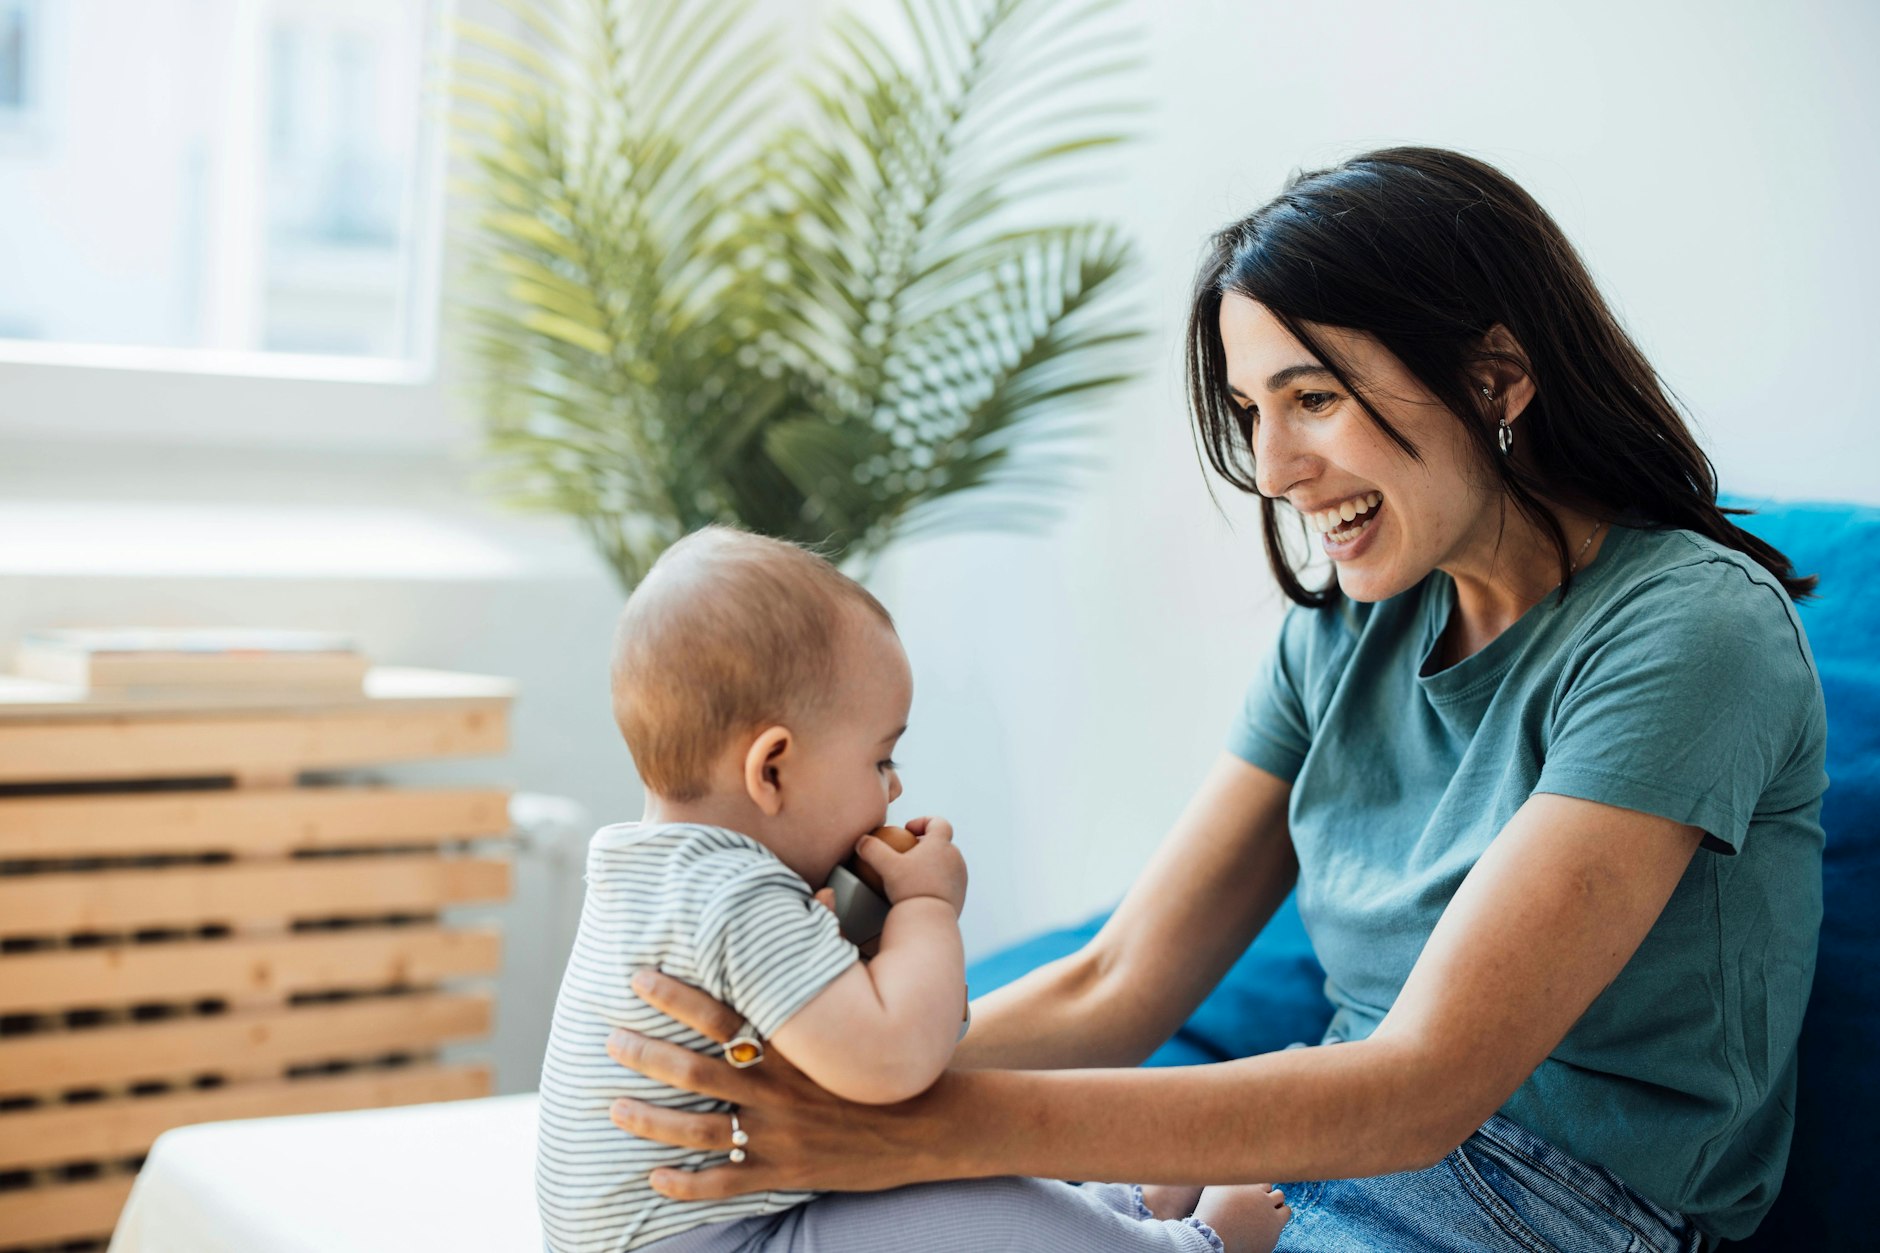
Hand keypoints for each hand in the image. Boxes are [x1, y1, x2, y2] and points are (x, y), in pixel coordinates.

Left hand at [609, 968, 943, 1197]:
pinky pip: (726, 1181)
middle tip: (610, 1040)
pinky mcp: (783, 1171)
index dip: (675, 995)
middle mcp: (776, 1090)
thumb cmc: (890, 1056)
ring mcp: (777, 1135)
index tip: (638, 975)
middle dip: (648, 1055)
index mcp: (789, 1046)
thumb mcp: (865, 1004)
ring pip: (699, 1131)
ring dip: (652, 1120)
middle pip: (696, 1071)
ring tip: (614, 1106)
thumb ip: (834, 954)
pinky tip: (653, 1179)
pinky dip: (686, 1185)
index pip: (720, 1015)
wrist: (927, 1126)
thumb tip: (821, 895)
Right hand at [856, 816, 966, 913]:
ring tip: (912, 874)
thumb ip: (872, 849)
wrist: (931, 921)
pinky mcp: (961, 893)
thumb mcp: (886, 866)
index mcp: (941, 844)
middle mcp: (955, 857)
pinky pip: (948, 880)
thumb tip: (861, 841)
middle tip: (906, 854)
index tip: (908, 830)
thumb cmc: (909, 890)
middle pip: (942, 842)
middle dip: (924, 845)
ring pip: (946, 862)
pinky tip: (919, 891)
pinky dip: (936, 880)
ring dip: (931, 863)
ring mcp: (960, 876)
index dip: (923, 821)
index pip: (938, 822)